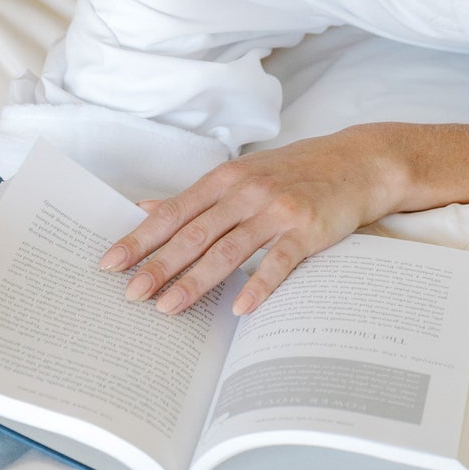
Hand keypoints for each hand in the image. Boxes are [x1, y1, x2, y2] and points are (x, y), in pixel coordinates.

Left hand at [99, 128, 406, 317]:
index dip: (140, 238)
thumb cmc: (295, 171)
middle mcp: (247, 191)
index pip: (173, 212)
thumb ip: (195, 197)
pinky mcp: (307, 228)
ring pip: (229, 249)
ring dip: (196, 280)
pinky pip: (279, 261)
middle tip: (130, 294)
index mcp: (225, 179)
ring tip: (168, 308)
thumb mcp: (241, 175)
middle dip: (158, 264)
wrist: (358, 161)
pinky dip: (259, 284)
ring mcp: (277, 209)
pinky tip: (240, 307)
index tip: (110, 262)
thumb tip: (144, 206)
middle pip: (194, 233)